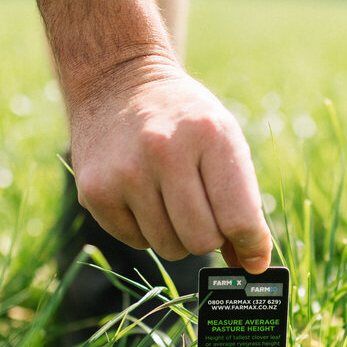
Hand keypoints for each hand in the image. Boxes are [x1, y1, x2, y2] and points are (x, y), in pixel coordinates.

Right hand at [68, 57, 272, 273]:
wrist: (118, 82)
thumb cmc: (184, 119)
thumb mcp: (224, 140)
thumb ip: (243, 203)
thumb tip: (251, 265)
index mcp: (210, 134)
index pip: (239, 218)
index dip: (251, 245)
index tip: (252, 254)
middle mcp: (164, 151)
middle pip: (202, 241)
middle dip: (209, 237)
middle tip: (203, 212)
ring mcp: (125, 173)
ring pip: (169, 247)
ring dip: (177, 235)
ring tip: (169, 197)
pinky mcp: (95, 191)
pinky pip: (137, 241)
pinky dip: (146, 230)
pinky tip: (141, 194)